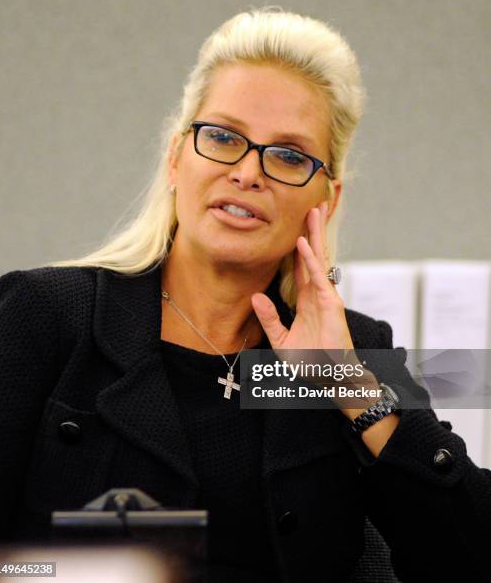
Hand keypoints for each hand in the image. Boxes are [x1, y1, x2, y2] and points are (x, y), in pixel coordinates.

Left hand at [251, 201, 352, 350]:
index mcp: (305, 300)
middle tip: (310, 205)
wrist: (329, 378)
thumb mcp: (281, 341)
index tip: (295, 226)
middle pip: (312, 255)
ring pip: (319, 259)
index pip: (300, 266)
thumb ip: (269, 319)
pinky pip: (318, 277)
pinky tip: (303, 243)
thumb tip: (254, 296)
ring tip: (314, 210)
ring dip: (315, 234)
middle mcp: (316, 293)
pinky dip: (310, 260)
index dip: (298, 246)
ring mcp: (325, 296)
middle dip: (311, 230)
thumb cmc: (310, 363)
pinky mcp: (330, 304)